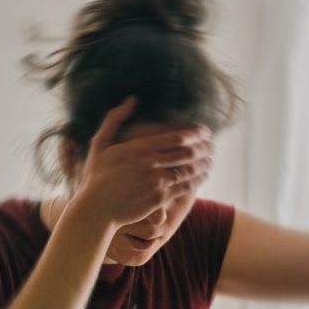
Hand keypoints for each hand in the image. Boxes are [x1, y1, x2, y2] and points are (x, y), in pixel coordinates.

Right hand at [74, 97, 213, 226]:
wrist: (96, 209)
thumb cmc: (96, 176)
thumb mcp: (100, 143)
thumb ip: (114, 119)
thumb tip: (132, 99)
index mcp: (139, 148)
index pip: (177, 137)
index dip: (196, 134)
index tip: (205, 131)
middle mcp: (150, 164)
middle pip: (188, 153)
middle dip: (205, 148)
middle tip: (212, 145)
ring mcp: (156, 182)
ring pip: (189, 171)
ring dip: (204, 164)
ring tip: (211, 159)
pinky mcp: (159, 199)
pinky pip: (184, 188)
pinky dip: (197, 181)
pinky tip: (202, 176)